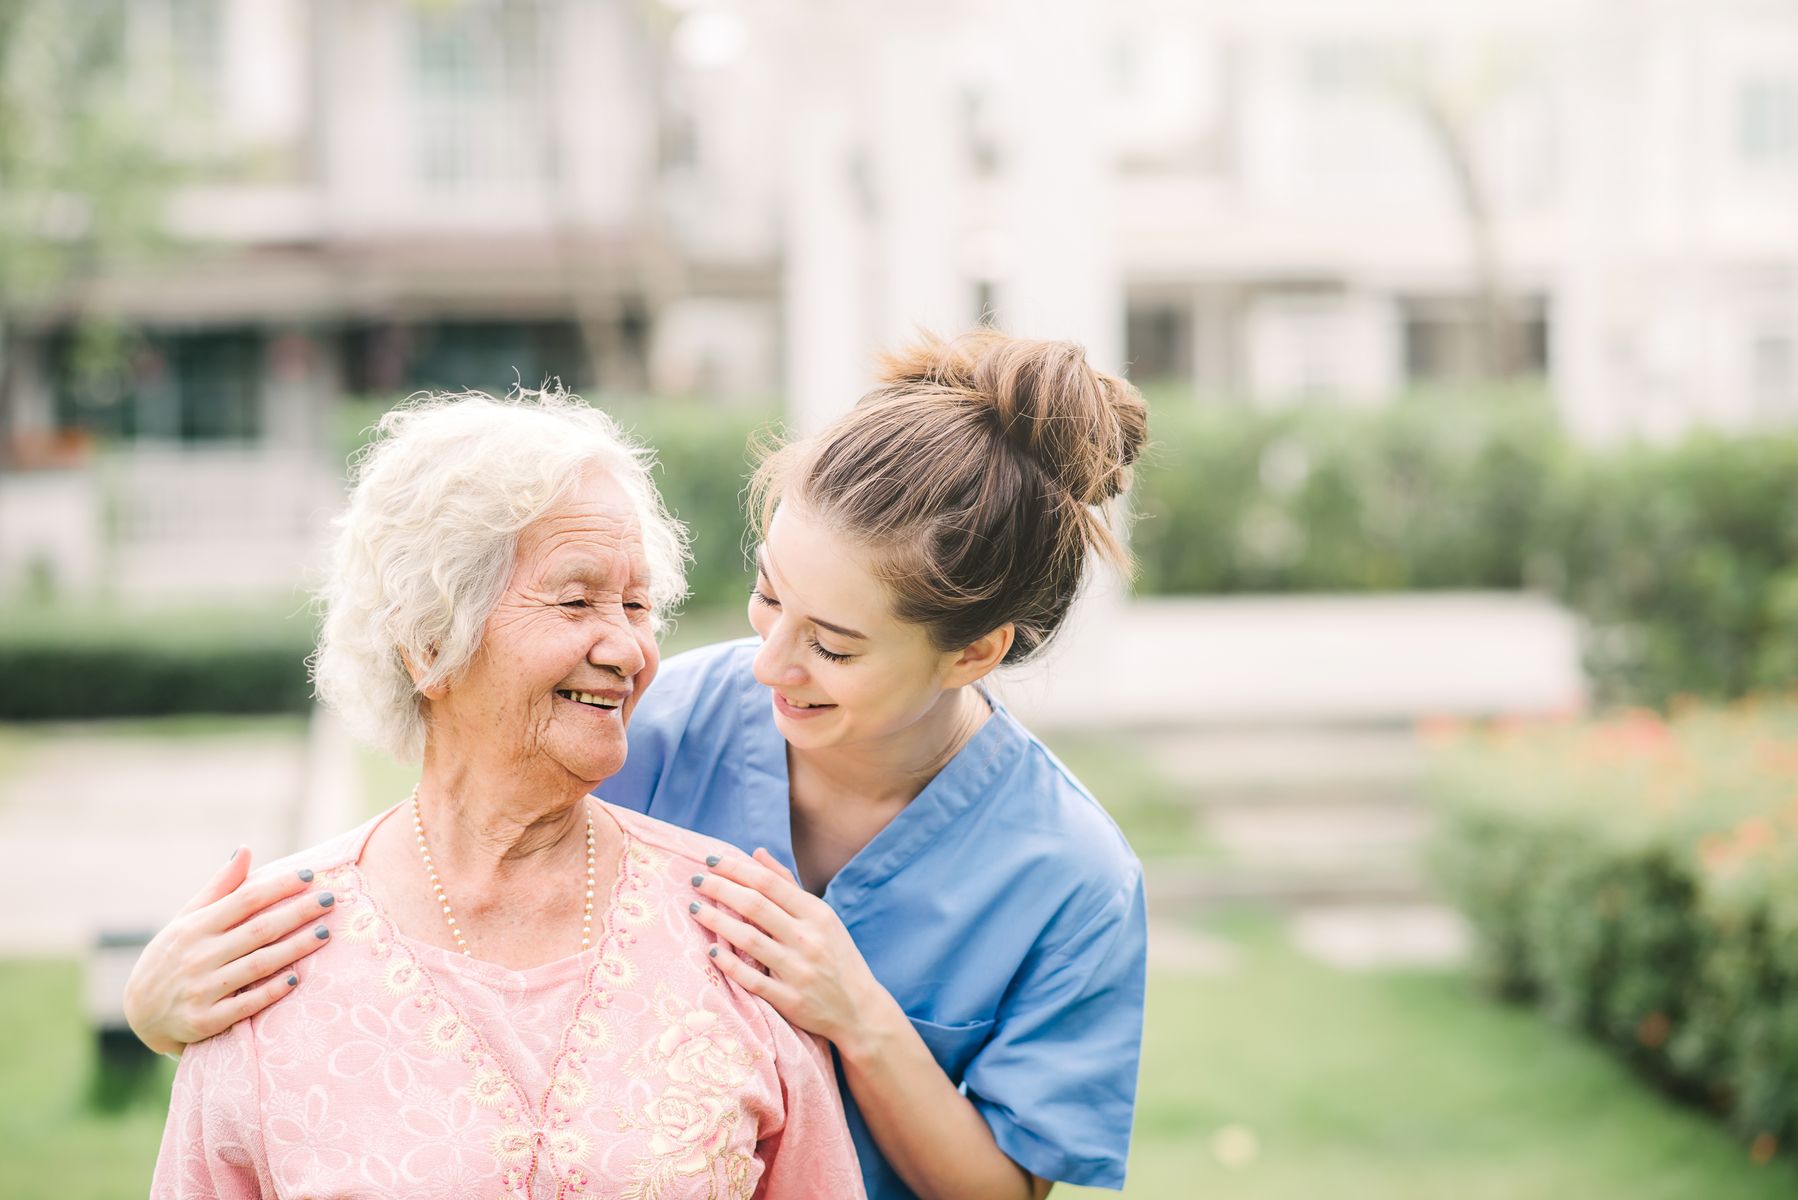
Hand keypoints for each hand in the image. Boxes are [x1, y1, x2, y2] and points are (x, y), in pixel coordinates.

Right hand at [122, 847, 337, 1055]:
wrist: (139, 1012)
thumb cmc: (173, 957)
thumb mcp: (186, 920)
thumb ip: (219, 888)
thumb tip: (245, 850)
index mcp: (194, 927)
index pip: (245, 900)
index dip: (279, 886)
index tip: (310, 875)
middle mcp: (197, 956)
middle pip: (258, 930)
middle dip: (298, 913)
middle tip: (331, 900)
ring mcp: (201, 989)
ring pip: (258, 965)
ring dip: (295, 948)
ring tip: (325, 933)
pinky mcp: (205, 1020)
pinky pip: (245, 1005)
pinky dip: (270, 991)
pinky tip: (296, 979)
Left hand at [690, 849, 902, 1058]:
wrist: (859, 1009)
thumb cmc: (835, 955)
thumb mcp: (821, 917)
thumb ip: (788, 885)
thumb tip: (756, 853)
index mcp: (817, 914)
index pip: (769, 883)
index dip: (736, 869)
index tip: (710, 861)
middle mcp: (808, 939)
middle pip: (755, 906)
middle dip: (720, 889)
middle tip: (695, 881)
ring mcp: (799, 970)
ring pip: (749, 940)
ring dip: (717, 921)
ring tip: (694, 909)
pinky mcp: (790, 1000)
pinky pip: (752, 979)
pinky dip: (729, 964)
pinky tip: (711, 951)